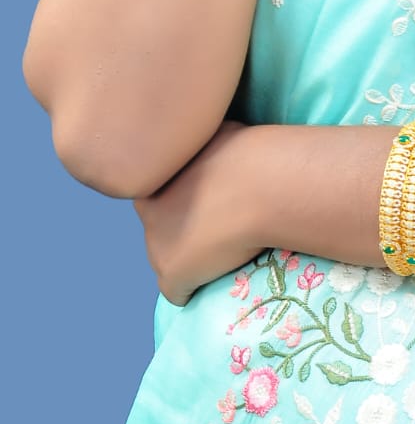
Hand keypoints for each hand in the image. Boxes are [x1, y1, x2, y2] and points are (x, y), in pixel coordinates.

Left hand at [133, 120, 261, 305]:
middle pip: (159, 227)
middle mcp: (148, 209)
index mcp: (155, 175)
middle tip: (217, 223)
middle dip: (181, 226)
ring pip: (167, 259)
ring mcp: (156, 244)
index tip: (208, 198)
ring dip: (190, 256)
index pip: (156, 195)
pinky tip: (217, 276)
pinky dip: (195, 288)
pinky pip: (179, 291)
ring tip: (224, 248)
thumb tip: (214, 145)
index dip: (182, 198)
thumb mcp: (216, 132)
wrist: (258, 184)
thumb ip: (202, 148)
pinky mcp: (172, 274)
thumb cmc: (246, 150)